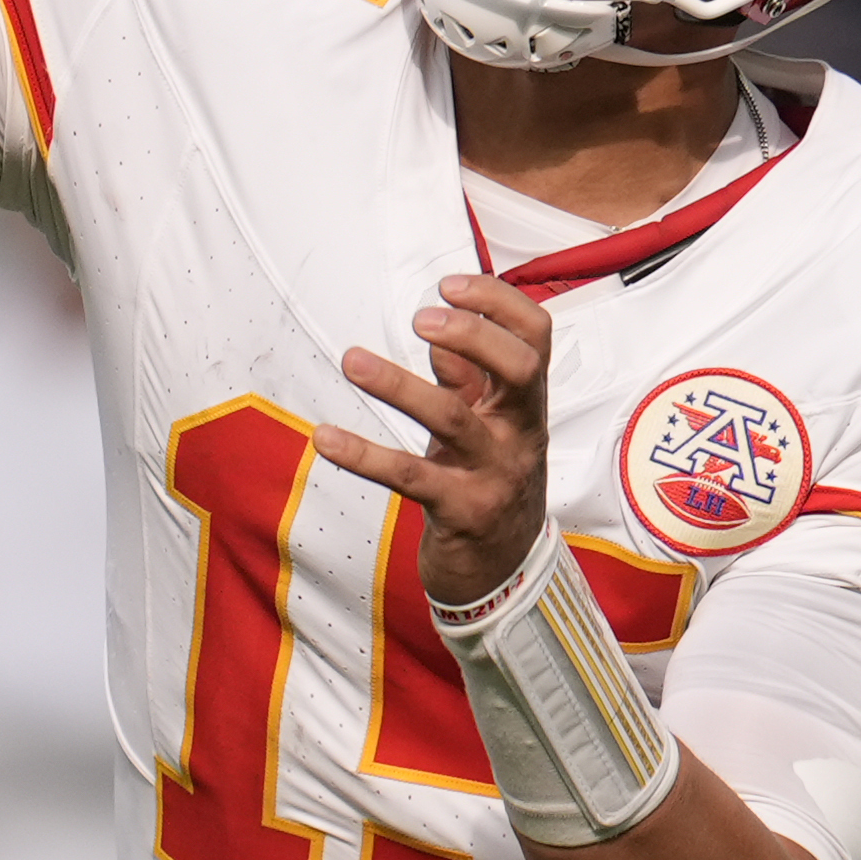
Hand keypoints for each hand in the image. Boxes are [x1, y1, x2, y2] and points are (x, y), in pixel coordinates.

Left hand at [320, 271, 553, 603]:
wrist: (504, 574)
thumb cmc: (489, 484)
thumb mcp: (485, 426)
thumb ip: (467, 380)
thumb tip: (439, 334)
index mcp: (527, 403)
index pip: (536, 335)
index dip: (497, 301)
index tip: (448, 284)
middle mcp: (521, 434)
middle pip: (520, 368)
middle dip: (471, 334)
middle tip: (419, 320)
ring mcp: (495, 474)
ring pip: (454, 419)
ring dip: (399, 386)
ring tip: (352, 360)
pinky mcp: (462, 512)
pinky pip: (410, 477)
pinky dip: (364, 455)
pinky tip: (324, 438)